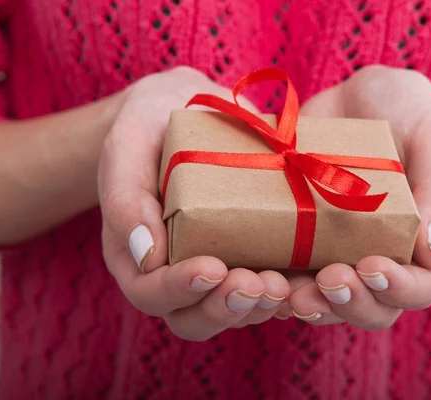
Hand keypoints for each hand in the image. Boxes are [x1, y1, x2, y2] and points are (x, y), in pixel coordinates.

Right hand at [97, 67, 289, 340]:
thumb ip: (125, 197)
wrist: (186, 109)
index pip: (150, 293)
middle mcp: (174, 269)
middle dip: (226, 308)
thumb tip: (146, 256)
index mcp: (136, 252)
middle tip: (257, 283)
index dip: (179, 291)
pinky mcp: (249, 252)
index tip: (211, 267)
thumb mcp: (128, 147)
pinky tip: (305, 278)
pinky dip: (287, 290)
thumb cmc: (149, 126)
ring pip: (234, 310)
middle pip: (193, 317)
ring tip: (282, 283)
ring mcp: (215, 264)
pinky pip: (265, 286)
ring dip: (260, 305)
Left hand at [276, 65, 430, 327]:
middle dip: (351, 303)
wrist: (355, 98)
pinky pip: (288, 275)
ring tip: (289, 292)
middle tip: (329, 278)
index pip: (421, 286)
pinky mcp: (300, 241)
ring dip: (310, 303)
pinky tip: (258, 276)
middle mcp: (380, 256)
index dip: (400, 289)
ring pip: (328, 302)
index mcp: (422, 241)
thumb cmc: (407, 112)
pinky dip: (275, 283)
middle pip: (372, 307)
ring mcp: (337, 252)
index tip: (372, 266)